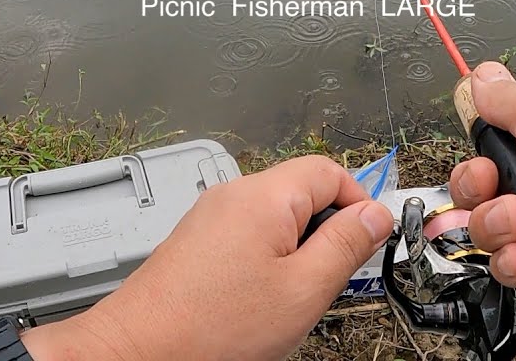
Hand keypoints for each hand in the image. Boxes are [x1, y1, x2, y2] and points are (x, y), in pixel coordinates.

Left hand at [22, 155, 393, 360]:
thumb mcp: (302, 291)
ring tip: (293, 297)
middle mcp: (234, 195)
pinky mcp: (198, 241)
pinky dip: (270, 261)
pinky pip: (251, 236)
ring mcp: (212, 216)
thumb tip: (376, 216)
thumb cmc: (210, 328)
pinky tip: (263, 300)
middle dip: (328, 232)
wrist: (139, 350)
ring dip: (299, 250)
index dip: (361, 204)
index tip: (372, 240)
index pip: (331, 171)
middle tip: (332, 278)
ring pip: (278, 218)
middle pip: (303, 192)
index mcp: (264, 196)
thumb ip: (346, 247)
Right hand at [448, 62, 515, 309]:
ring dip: (496, 226)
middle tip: (501, 187)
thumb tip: (480, 75)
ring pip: (490, 228)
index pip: (491, 138)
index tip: (485, 152)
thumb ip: (504, 95)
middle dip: (478, 189)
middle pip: (481, 185)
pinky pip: (512, 266)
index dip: (479, 149)